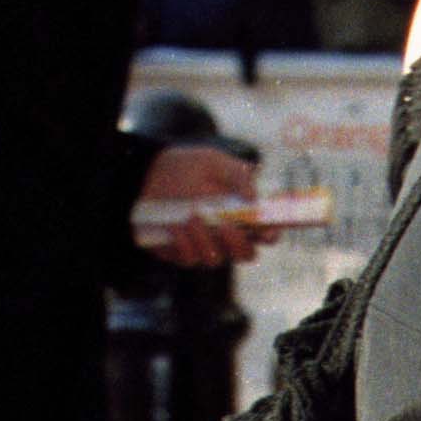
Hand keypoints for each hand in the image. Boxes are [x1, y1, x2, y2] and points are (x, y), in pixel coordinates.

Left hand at [134, 140, 267, 268]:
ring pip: (216, 259)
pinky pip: (190, 258)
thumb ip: (238, 176)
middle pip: (246, 255)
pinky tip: (175, 224)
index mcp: (242, 215)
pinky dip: (184, 242)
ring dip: (205, 238)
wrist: (148, 175)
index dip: (271, 236)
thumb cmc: (186, 167)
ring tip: (192, 215)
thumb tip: (254, 199)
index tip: (267, 231)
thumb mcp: (214, 162)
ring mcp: (205, 247)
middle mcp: (226, 235)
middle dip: (239, 243)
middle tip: (227, 226)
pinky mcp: (183, 253)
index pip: (266, 234)